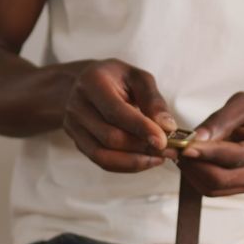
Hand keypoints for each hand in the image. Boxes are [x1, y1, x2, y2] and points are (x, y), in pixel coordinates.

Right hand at [63, 59, 177, 172]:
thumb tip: (167, 127)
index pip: (116, 111)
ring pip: (104, 155)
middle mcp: (77, 105)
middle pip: (110, 137)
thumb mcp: (137, 78)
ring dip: (135, 161)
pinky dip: (126, 165)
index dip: (141, 128)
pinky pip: (101, 162)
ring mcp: (73, 126)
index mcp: (92, 82)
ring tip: (159, 158)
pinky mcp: (78, 142)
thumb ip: (153, 100)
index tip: (163, 141)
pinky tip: (145, 160)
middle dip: (142, 147)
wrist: (84, 84)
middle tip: (170, 149)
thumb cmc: (115, 79)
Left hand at [179, 92, 243, 195]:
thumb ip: (220, 120)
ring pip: (214, 187)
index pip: (234, 157)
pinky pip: (212, 190)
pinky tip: (191, 161)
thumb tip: (197, 139)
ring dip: (192, 172)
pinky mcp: (242, 189)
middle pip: (223, 178)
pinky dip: (196, 177)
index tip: (184, 146)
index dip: (207, 153)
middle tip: (176, 149)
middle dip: (195, 165)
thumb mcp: (242, 104)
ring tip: (181, 152)